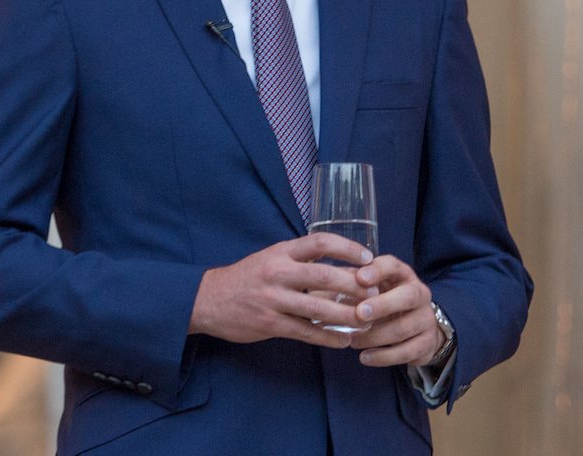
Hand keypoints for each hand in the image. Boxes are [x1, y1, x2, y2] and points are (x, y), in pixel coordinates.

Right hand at [189, 232, 375, 346]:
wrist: (207, 300)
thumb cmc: (248, 277)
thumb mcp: (272, 258)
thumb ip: (302, 261)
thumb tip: (343, 267)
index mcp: (282, 252)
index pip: (320, 242)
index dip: (347, 248)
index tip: (368, 257)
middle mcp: (278, 272)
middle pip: (324, 275)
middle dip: (354, 285)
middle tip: (375, 292)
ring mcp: (273, 299)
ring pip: (317, 306)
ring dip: (346, 314)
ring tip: (367, 319)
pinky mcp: (269, 324)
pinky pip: (305, 331)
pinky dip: (328, 337)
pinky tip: (344, 340)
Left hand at [347, 256, 444, 367]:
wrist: (418, 329)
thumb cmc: (387, 303)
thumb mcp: (374, 290)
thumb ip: (354, 287)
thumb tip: (327, 286)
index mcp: (404, 276)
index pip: (394, 266)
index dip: (378, 270)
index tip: (360, 278)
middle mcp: (420, 294)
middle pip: (408, 296)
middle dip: (383, 305)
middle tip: (360, 313)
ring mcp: (426, 319)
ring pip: (403, 328)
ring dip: (375, 336)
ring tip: (352, 341)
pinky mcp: (427, 343)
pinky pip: (406, 352)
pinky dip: (383, 357)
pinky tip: (365, 357)